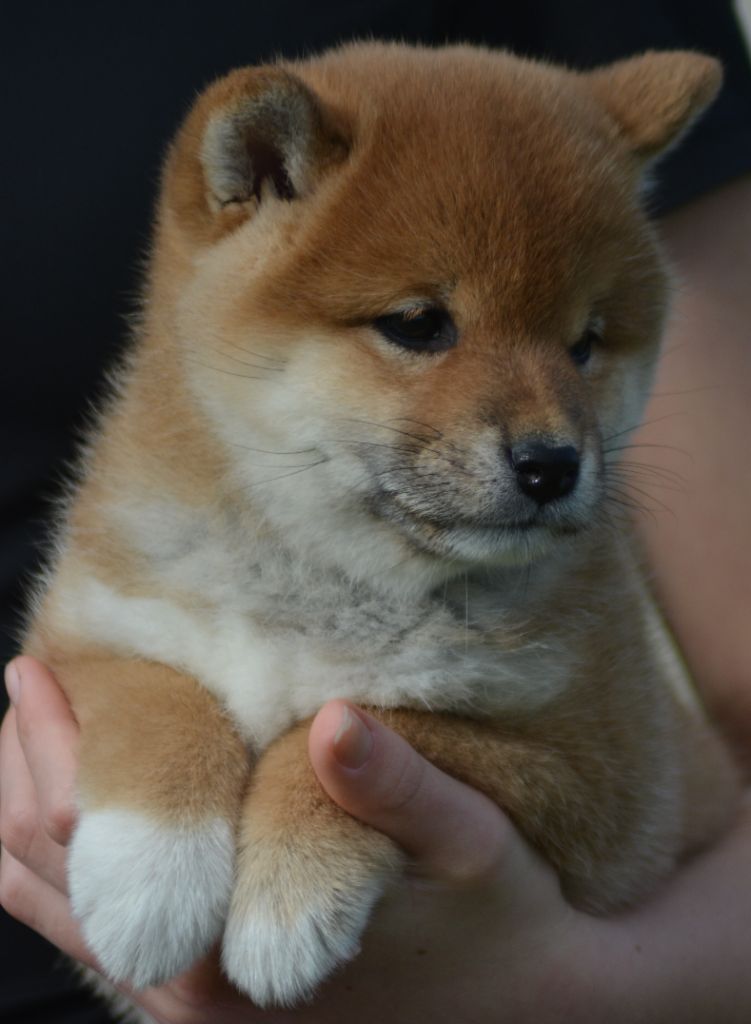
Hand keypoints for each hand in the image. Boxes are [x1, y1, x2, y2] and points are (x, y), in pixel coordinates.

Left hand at [2, 656, 750, 1023]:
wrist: (533, 1011)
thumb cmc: (503, 919)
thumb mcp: (467, 843)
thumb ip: (397, 786)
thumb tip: (334, 719)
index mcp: (226, 959)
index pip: (83, 836)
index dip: (52, 742)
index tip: (35, 664)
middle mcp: (187, 1001)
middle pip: (38, 874)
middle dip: (20, 769)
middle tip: (26, 681)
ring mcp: (189, 1015)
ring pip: (51, 913)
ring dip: (28, 819)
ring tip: (32, 739)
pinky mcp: (208, 1013)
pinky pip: (90, 942)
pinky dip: (59, 871)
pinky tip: (85, 818)